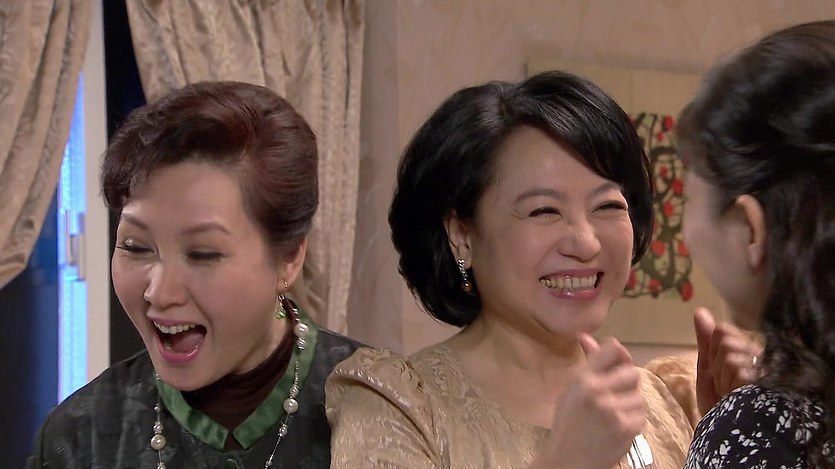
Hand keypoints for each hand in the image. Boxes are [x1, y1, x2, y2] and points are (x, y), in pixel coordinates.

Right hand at [534, 334, 644, 468]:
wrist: (569, 460)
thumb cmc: (568, 423)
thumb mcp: (571, 389)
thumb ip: (587, 364)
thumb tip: (587, 335)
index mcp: (582, 379)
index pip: (612, 349)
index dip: (617, 352)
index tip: (615, 359)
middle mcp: (598, 391)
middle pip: (631, 371)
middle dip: (627, 381)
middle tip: (616, 390)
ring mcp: (614, 410)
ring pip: (638, 395)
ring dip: (630, 402)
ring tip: (613, 412)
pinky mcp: (627, 428)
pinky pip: (641, 414)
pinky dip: (633, 418)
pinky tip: (618, 424)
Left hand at [694, 306, 761, 415]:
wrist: (725, 432)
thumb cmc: (719, 402)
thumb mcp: (708, 368)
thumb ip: (706, 340)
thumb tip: (700, 311)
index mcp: (747, 351)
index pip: (722, 331)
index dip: (712, 352)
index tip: (716, 372)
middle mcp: (760, 357)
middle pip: (725, 341)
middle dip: (716, 367)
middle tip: (723, 386)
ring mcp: (765, 369)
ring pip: (729, 354)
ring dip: (722, 378)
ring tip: (730, 394)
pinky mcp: (767, 382)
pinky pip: (738, 369)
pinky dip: (729, 385)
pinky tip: (737, 397)